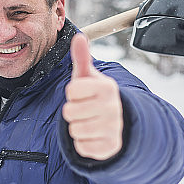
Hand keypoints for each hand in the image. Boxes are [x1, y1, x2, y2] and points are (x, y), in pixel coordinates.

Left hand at [62, 34, 123, 160]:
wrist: (114, 123)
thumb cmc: (93, 96)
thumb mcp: (87, 77)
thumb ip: (82, 57)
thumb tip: (79, 36)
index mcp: (107, 87)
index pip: (72, 90)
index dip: (72, 93)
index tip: (82, 94)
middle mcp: (113, 107)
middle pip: (69, 111)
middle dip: (72, 112)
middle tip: (84, 110)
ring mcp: (113, 128)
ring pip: (75, 130)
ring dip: (76, 127)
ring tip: (88, 122)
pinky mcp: (110, 147)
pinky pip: (82, 147)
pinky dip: (83, 143)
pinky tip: (92, 136)